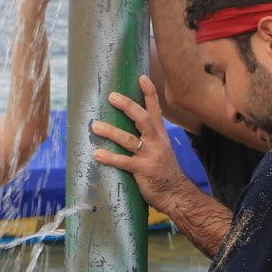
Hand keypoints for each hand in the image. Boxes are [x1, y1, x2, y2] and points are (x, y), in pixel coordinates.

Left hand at [91, 75, 191, 214]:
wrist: (175, 194)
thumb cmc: (163, 171)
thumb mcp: (160, 149)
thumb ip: (147, 138)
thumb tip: (127, 126)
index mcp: (160, 135)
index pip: (155, 110)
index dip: (149, 93)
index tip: (141, 77)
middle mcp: (156, 142)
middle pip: (142, 119)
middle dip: (127, 106)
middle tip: (112, 96)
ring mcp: (150, 156)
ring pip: (129, 139)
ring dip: (111, 131)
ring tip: (95, 126)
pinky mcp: (143, 171)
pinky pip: (124, 162)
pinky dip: (110, 157)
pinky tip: (97, 154)